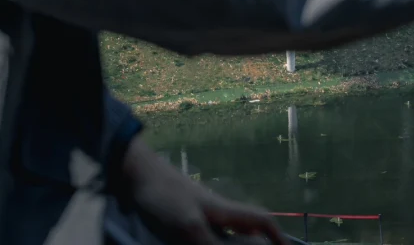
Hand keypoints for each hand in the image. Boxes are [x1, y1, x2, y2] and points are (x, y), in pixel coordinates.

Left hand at [120, 133, 285, 243]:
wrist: (134, 175)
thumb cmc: (165, 197)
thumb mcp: (191, 228)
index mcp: (225, 212)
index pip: (261, 222)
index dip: (279, 238)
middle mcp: (217, 213)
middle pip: (246, 232)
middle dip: (255, 244)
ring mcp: (199, 215)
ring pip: (224, 236)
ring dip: (232, 242)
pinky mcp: (182, 220)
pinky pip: (204, 236)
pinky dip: (211, 240)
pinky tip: (201, 242)